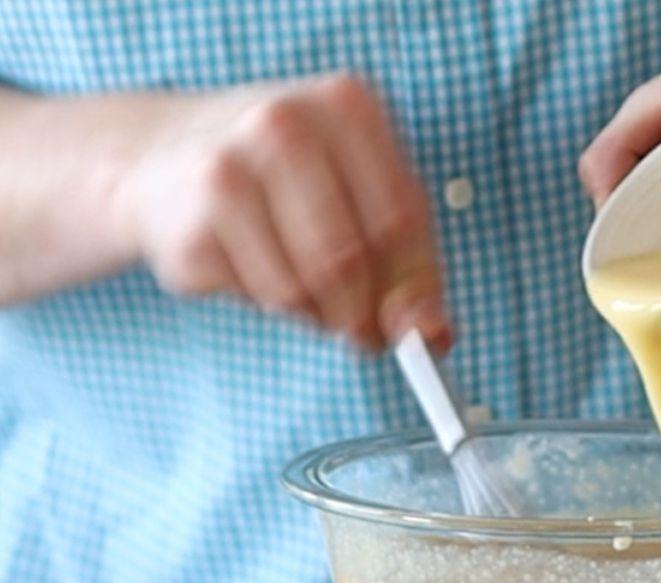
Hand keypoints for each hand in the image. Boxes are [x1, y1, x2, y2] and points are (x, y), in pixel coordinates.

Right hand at [116, 74, 449, 349]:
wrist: (163, 159)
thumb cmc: (292, 182)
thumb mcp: (363, 198)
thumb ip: (410, 266)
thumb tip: (434, 336)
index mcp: (347, 105)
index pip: (402, 218)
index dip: (415, 286)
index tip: (420, 328)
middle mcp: (285, 122)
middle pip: (351, 258)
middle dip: (364, 314)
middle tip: (363, 332)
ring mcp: (228, 167)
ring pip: (305, 288)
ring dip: (320, 314)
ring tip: (306, 286)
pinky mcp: (191, 220)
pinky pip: (263, 297)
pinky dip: (273, 305)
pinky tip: (255, 267)